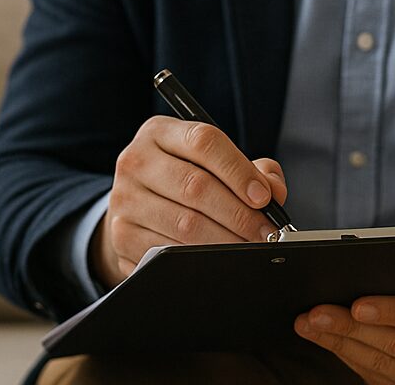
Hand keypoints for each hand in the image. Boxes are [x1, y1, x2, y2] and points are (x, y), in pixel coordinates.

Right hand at [91, 115, 287, 287]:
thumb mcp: (211, 163)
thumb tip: (274, 190)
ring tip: (251, 249)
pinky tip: (219, 261)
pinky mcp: (121, 235)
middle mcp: (135, 161)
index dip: (239, 170)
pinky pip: (169, 252)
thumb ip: (249, 170)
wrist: (138, 206)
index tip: (264, 197)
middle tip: (267, 233)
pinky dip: (200, 260)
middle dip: (240, 214)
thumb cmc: (185, 180)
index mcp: (159, 132)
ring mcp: (124, 199)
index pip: (203, 142)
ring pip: (185, 224)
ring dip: (226, 241)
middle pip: (195, 186)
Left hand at [293, 274, 394, 383]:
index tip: (356, 304)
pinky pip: (381, 379)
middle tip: (315, 312)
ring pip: (385, 366)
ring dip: (341, 344)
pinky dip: (351, 358)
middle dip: (351, 328)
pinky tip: (329, 340)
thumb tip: (379, 249)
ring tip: (310, 323)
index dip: (392, 311)